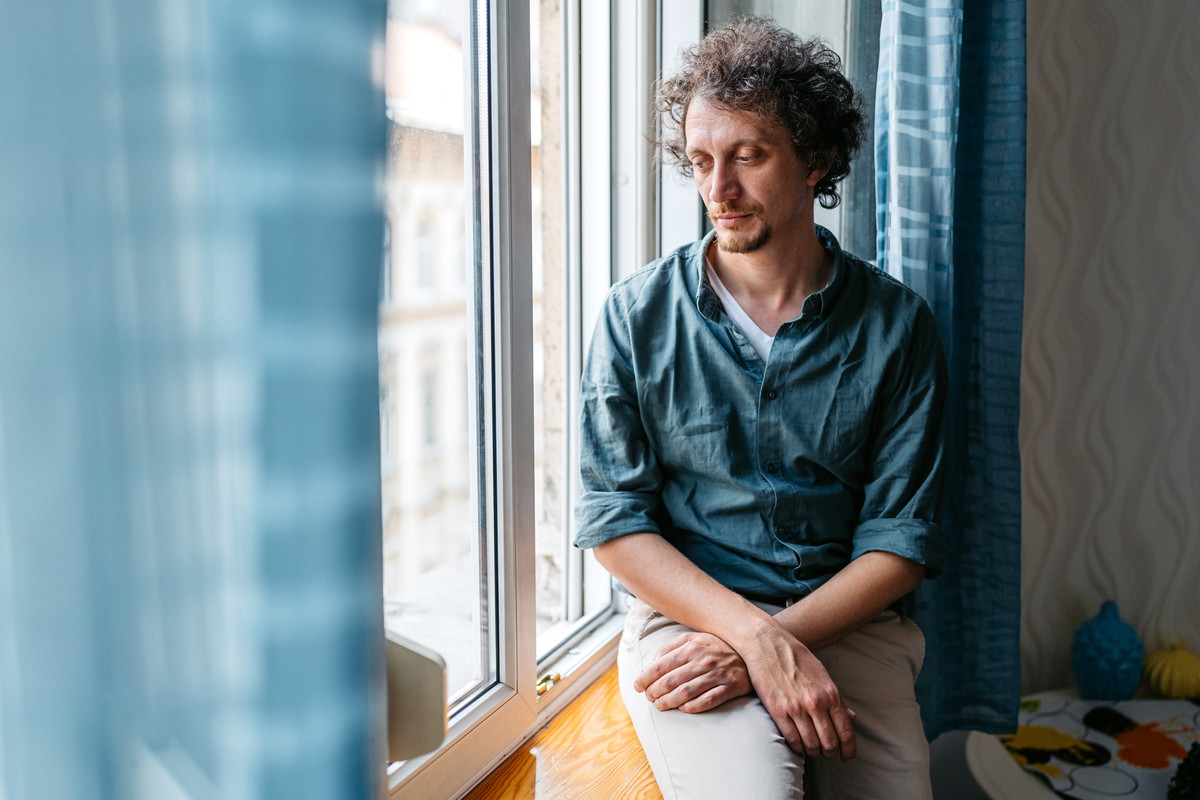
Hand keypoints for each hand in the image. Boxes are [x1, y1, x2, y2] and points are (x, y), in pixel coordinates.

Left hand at [632, 632, 752, 712]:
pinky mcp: (730, 688)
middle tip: (648, 698)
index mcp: (692, 647)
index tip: (637, 686)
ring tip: (660, 706)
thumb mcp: (694, 638)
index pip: (661, 665)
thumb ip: (672, 647)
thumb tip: (653, 661)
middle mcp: (704, 660)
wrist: (751, 652)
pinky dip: (691, 707)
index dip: (645, 678)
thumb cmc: (716, 646)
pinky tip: (682, 709)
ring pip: (685, 693)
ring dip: (668, 702)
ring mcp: (718, 674)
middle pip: (670, 681)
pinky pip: (707, 701)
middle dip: (654, 692)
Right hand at [738, 621, 856, 760]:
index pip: (846, 732)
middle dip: (829, 752)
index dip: (848, 749)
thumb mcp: (822, 675)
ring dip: (812, 751)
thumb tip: (851, 718)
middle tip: (825, 751)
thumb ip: (836, 699)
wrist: (767, 644)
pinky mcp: (777, 711)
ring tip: (810, 747)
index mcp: (830, 694)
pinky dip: (796, 747)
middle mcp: (816, 703)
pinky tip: (796, 742)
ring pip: (811, 745)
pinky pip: (792, 740)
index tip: (847, 756)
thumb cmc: (796, 657)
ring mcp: (796, 708)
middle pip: (830, 743)